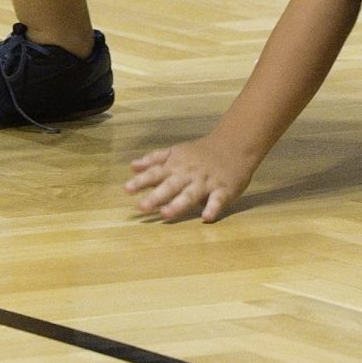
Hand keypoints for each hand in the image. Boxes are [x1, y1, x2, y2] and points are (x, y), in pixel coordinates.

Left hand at [125, 135, 258, 222]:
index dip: (141, 182)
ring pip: (190, 194)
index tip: (126, 190)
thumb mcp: (177, 151)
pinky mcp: (224, 190)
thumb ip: (155, 159)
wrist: (235, 145)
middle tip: (141, 207)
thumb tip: (132, 166)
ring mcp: (206, 182)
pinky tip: (207, 217)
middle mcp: (188, 174)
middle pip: (170, 186)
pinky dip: (213, 208)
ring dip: (178, 204)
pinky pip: (218, 200)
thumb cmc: (201, 152)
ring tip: (166, 214)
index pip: (156, 173)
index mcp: (176, 166)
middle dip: (156, 196)